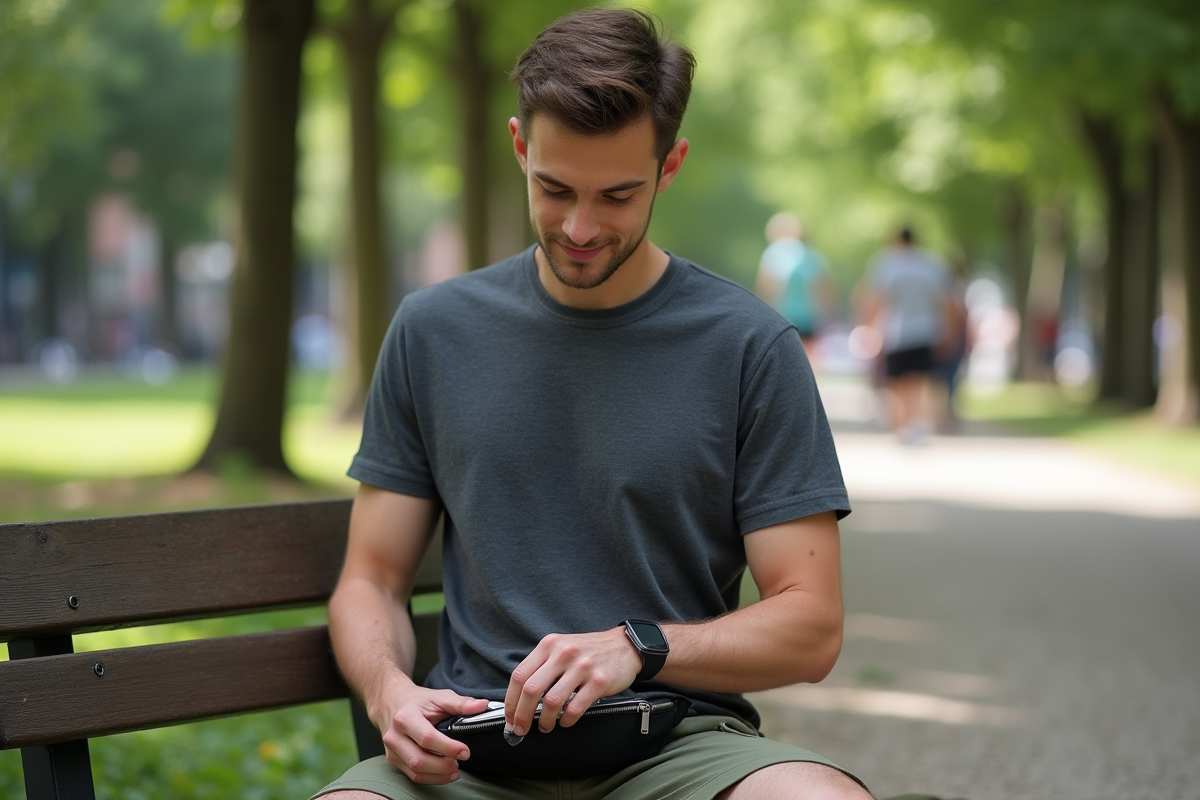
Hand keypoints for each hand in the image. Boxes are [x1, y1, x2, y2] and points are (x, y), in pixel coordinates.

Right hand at [378, 683, 489, 784]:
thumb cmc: (417, 701)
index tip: (465, 751)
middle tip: (459, 762)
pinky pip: (412, 776)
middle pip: (419, 760)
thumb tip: (482, 706)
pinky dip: (431, 778)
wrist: (391, 702)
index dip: (449, 748)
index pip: (427, 738)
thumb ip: (461, 703)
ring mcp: (392, 750)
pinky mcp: (393, 759)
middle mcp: (395, 736)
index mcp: (406, 718)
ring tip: (455, 770)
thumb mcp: (439, 697)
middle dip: (443, 766)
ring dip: (439, 776)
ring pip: (415, 771)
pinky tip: (444, 774)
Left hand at [504, 626, 641, 737]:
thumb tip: (520, 696)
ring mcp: (581, 667)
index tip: (510, 716)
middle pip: (531, 690)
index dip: (511, 701)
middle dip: (522, 715)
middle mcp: (563, 654)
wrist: (624, 645)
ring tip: (546, 726)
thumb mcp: (561, 647)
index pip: (519, 675)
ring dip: (544, 721)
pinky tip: (565, 721)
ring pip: (551, 701)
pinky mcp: (598, 681)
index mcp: (549, 645)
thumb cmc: (590, 650)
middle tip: (521, 728)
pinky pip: (575, 708)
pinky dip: (566, 720)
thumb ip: (542, 665)